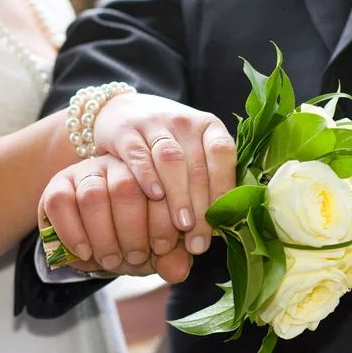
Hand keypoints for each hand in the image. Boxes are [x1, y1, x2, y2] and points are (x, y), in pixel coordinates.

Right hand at [38, 154, 190, 282]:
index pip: (161, 182)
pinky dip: (73, 232)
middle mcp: (120, 164)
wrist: (96, 245)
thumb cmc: (134, 242)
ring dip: (104, 235)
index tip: (164, 247)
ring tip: (112, 260)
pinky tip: (86, 252)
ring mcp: (88, 171)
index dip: (164, 217)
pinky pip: (61, 202)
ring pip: (92, 195)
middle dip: (133, 229)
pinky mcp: (59, 184)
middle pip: (126, 187)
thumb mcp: (157, 252)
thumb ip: (172, 259)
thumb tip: (179, 270)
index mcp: (153, 171)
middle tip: (136, 257)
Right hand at [94, 93, 236, 254]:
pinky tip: (153, 196)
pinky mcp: (126, 131)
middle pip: (197, 165)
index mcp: (209, 127)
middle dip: (200, 207)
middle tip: (200, 240)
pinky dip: (147, 176)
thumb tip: (226, 223)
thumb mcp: (193, 153)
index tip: (223, 218)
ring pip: (171, 160)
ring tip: (181, 226)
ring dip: (178, 195)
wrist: (125, 111)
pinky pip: (139, 154)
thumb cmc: (169, 143)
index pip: (222, 153)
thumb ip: (209, 181)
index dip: (224, 185)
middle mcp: (185, 122)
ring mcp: (155, 123)